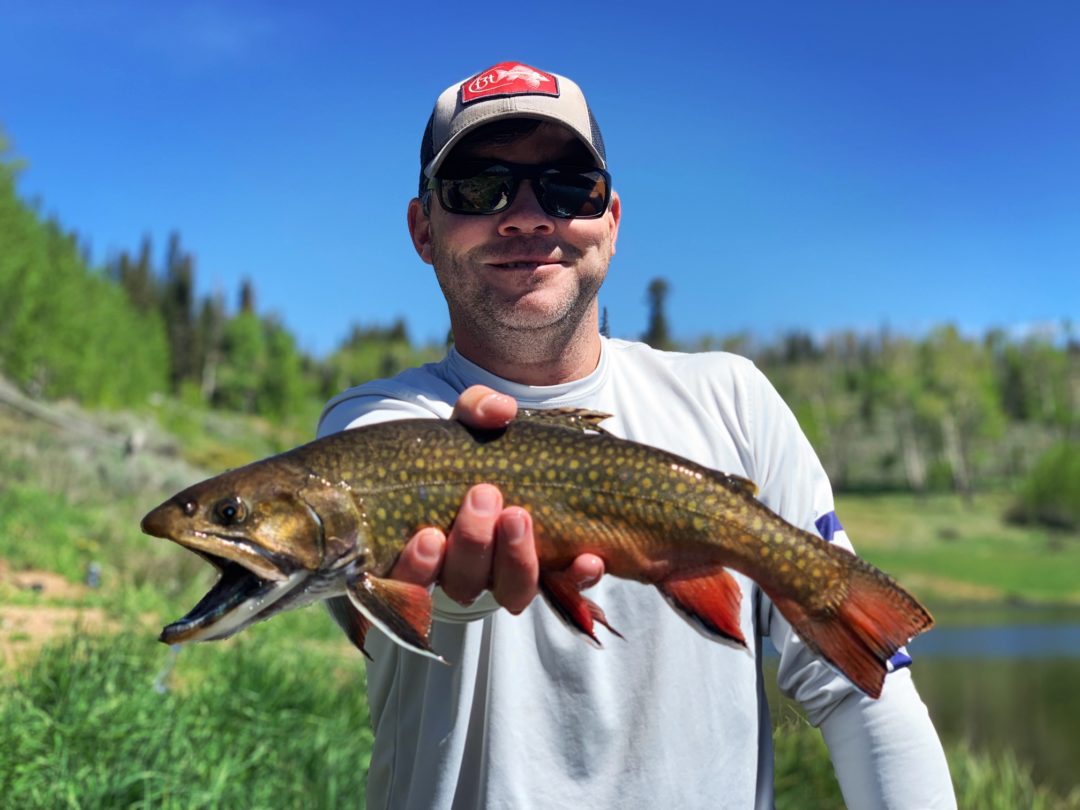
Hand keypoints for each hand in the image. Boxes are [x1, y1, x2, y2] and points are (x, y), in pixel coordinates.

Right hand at [390, 385, 603, 613]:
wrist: (541, 458)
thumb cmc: (488, 446)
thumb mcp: (475, 423)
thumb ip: (477, 409)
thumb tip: (499, 410)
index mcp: (434, 543)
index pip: (410, 578)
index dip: (418, 566)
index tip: (429, 534)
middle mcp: (470, 570)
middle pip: (463, 584)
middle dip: (472, 543)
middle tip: (484, 495)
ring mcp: (513, 576)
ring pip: (510, 592)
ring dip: (515, 559)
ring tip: (519, 515)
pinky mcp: (557, 575)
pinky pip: (567, 587)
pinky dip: (576, 577)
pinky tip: (588, 558)